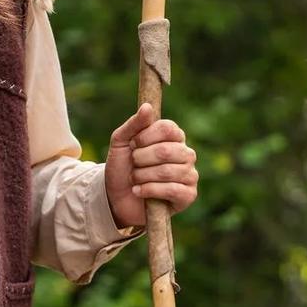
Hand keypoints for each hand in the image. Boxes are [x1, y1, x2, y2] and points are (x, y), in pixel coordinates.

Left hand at [104, 103, 197, 228]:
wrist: (117, 199)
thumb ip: (134, 124)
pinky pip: (172, 189)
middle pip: (166, 150)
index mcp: (174, 137)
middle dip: (141, 159)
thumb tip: (147, 107)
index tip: (132, 144)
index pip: (168, 128)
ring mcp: (189, 175)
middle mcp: (186, 154)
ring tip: (134, 179)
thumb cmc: (123, 168)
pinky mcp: (188, 195)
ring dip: (142, 176)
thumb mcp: (121, 142)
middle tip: (133, 164)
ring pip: (167, 171)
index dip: (146, 136)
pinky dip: (149, 190)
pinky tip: (139, 191)